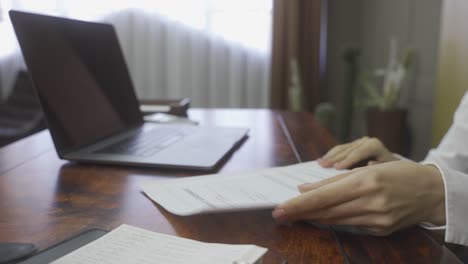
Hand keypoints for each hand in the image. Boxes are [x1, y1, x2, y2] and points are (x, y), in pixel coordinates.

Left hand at [272, 160, 445, 235]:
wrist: (432, 192)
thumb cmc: (398, 173)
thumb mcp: (367, 169)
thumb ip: (335, 181)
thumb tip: (305, 189)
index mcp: (366, 182)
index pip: (323, 197)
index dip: (299, 205)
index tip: (280, 209)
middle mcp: (371, 202)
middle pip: (326, 211)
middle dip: (300, 213)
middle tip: (280, 214)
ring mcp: (377, 220)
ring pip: (335, 221)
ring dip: (314, 218)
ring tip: (296, 215)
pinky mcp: (381, 230)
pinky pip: (350, 226)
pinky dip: (333, 221)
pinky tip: (321, 218)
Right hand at [319, 137, 398, 169]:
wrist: (395, 168)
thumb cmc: (392, 174)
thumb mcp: (388, 172)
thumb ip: (379, 167)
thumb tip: (371, 162)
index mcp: (374, 146)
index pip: (358, 153)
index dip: (346, 160)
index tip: (336, 168)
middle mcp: (366, 141)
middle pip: (347, 150)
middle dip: (333, 158)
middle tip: (321, 165)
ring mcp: (359, 142)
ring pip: (341, 148)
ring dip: (329, 156)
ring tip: (319, 163)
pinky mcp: (353, 145)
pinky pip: (340, 149)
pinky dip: (330, 154)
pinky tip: (322, 159)